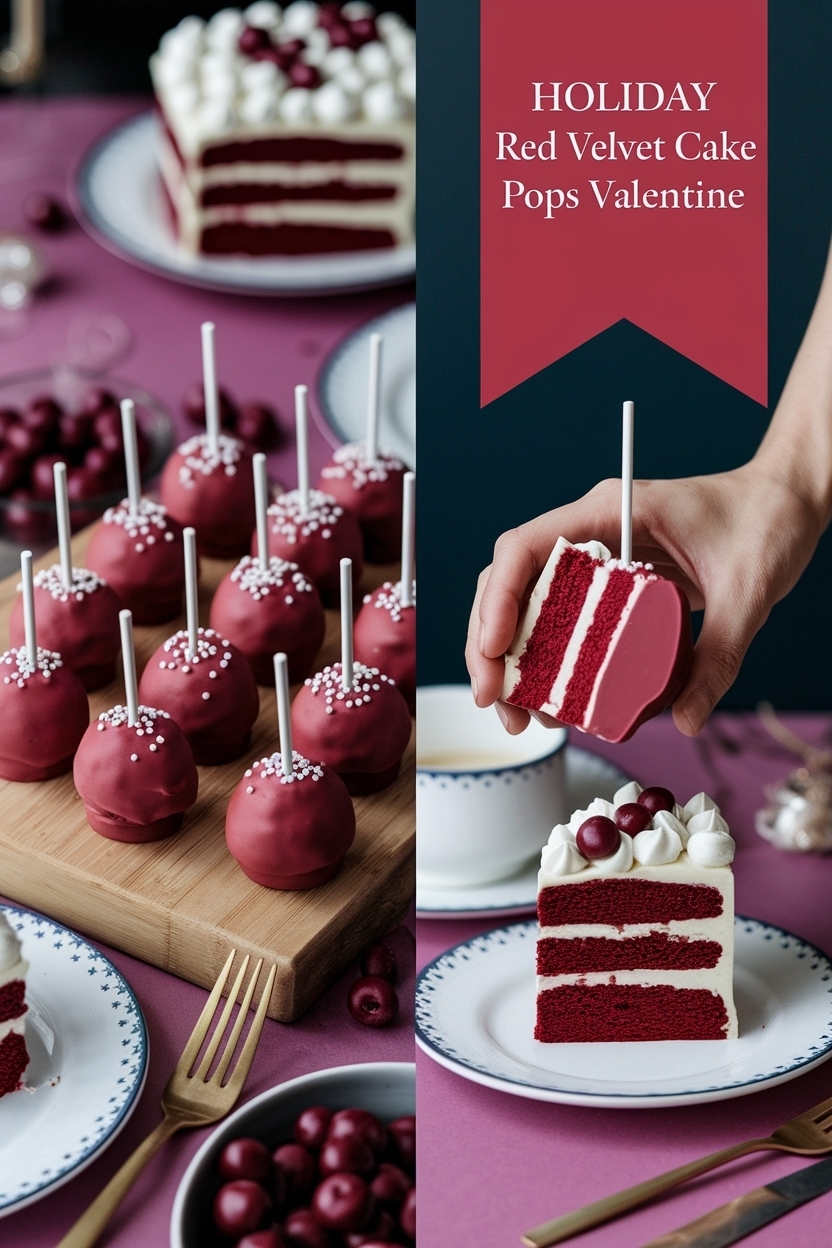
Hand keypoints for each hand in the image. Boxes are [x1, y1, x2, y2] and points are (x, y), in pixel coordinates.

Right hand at [466, 458, 824, 736]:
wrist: (787, 502)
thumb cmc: (767, 521)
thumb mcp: (748, 590)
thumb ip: (718, 654)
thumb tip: (686, 719)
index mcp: (608, 510)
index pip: (525, 548)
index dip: (499, 600)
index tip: (495, 652)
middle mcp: (590, 530)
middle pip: (511, 584)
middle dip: (491, 645)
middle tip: (498, 703)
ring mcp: (596, 558)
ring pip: (528, 606)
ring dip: (514, 661)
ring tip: (523, 715)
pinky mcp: (610, 586)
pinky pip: (562, 622)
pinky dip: (549, 662)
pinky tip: (554, 700)